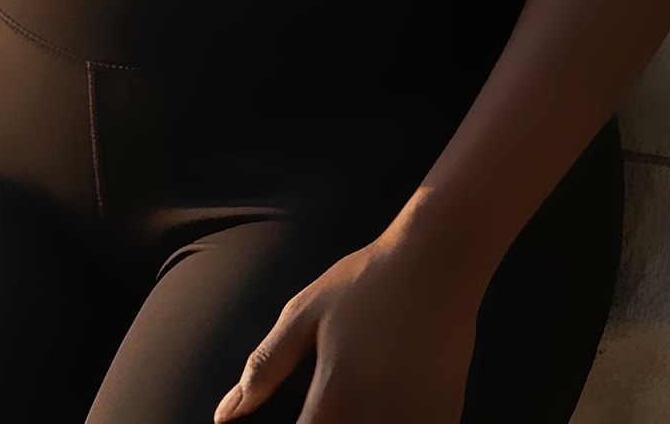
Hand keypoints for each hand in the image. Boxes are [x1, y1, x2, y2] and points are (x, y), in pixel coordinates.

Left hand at [214, 225, 484, 423]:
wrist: (438, 261)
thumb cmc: (366, 281)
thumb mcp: (304, 314)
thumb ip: (264, 368)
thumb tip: (224, 414)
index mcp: (334, 398)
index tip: (298, 419)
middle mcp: (376, 419)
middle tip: (326, 403)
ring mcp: (415, 421)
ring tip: (351, 399)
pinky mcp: (446, 417)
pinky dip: (395, 423)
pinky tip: (387, 403)